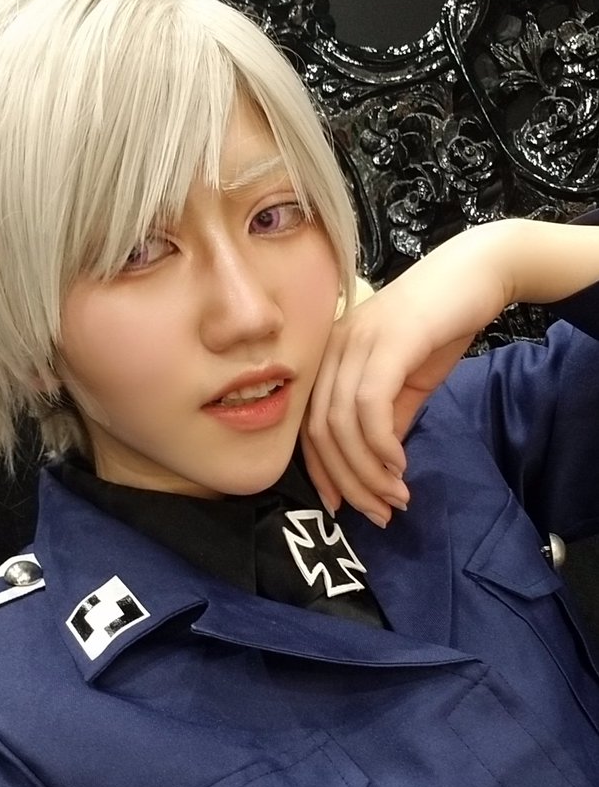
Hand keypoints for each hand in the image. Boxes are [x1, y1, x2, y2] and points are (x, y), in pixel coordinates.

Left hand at [301, 224, 510, 524]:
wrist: (477, 273)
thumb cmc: (440, 325)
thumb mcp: (407, 383)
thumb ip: (387, 421)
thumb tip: (376, 467)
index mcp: (330, 358)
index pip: (308, 427)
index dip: (323, 475)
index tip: (345, 509)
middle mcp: (332, 348)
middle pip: (320, 432)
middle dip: (348, 483)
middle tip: (379, 513)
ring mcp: (356, 341)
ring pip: (342, 424)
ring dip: (368, 471)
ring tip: (396, 497)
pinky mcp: (387, 341)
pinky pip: (370, 404)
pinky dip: (381, 444)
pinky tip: (400, 464)